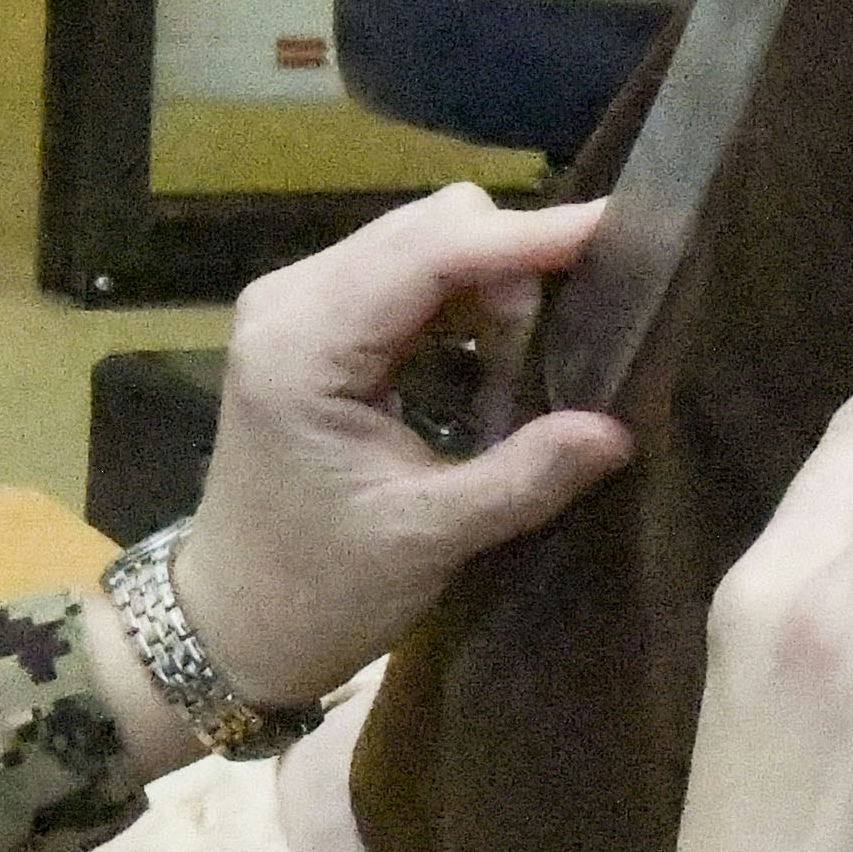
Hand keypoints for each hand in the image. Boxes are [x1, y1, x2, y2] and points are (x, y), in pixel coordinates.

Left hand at [164, 186, 635, 725]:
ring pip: (421, 242)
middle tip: (573, 335)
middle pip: (428, 228)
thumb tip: (619, 429)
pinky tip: (499, 355)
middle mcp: (290, 300)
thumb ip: (522, 477)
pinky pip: (405, 276)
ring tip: (536, 358)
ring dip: (492, 280)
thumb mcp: (428, 539)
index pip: (428, 252)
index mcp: (303, 345)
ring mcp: (296, 305)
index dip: (526, 236)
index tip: (616, 231)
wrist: (233, 623)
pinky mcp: (312, 324)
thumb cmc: (319, 591)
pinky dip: (463, 299)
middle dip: (514, 260)